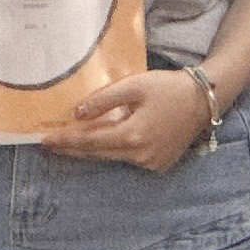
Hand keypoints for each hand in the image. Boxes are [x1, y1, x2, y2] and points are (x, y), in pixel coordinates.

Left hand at [43, 69, 211, 174]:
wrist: (205, 99)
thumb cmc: (169, 88)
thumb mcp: (134, 85)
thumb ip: (104, 100)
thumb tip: (76, 114)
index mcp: (132, 135)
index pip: (89, 141)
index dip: (65, 140)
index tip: (45, 141)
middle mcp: (140, 155)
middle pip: (97, 154)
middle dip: (73, 148)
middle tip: (50, 145)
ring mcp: (151, 163)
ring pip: (113, 157)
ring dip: (93, 150)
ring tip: (73, 143)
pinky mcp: (159, 164)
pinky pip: (130, 159)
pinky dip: (116, 150)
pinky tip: (108, 141)